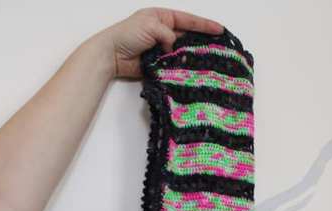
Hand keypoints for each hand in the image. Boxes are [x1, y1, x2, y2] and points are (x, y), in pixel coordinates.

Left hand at [97, 7, 223, 79]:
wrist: (112, 55)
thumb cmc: (128, 34)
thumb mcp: (150, 25)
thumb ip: (167, 34)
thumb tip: (174, 48)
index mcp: (163, 18)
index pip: (188, 20)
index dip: (204, 25)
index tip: (220, 30)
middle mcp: (164, 32)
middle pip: (188, 37)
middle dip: (202, 42)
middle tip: (219, 48)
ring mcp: (162, 49)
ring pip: (182, 53)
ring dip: (192, 57)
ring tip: (208, 61)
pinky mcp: (159, 64)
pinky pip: (174, 66)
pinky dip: (181, 68)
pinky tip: (191, 71)